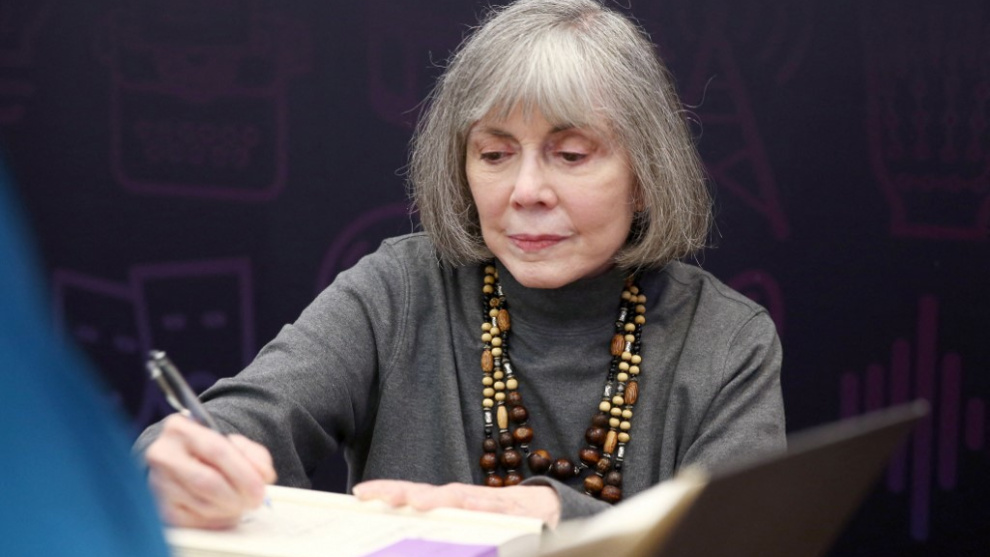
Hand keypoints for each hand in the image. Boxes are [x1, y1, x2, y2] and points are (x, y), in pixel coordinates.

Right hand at [144, 414, 276, 528]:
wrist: (180, 461)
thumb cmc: (209, 452)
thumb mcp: (233, 443)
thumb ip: (254, 455)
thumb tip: (264, 476)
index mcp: (180, 429)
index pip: (216, 451)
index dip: (243, 473)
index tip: (260, 488)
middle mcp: (163, 454)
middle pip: (207, 482)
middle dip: (238, 495)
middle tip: (255, 501)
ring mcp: (158, 483)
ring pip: (203, 505)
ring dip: (230, 510)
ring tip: (240, 503)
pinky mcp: (160, 509)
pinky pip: (195, 522)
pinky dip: (217, 521)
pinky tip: (224, 512)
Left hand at [352, 480, 560, 527]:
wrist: (562, 513)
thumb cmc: (518, 524)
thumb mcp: (479, 527)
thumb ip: (452, 531)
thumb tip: (418, 527)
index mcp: (459, 505)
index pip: (420, 497)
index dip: (392, 492)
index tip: (360, 494)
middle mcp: (472, 500)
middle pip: (430, 494)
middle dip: (400, 492)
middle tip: (369, 494)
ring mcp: (492, 503)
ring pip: (455, 498)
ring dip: (429, 498)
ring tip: (404, 501)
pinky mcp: (514, 509)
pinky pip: (488, 507)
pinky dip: (468, 505)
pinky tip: (453, 504)